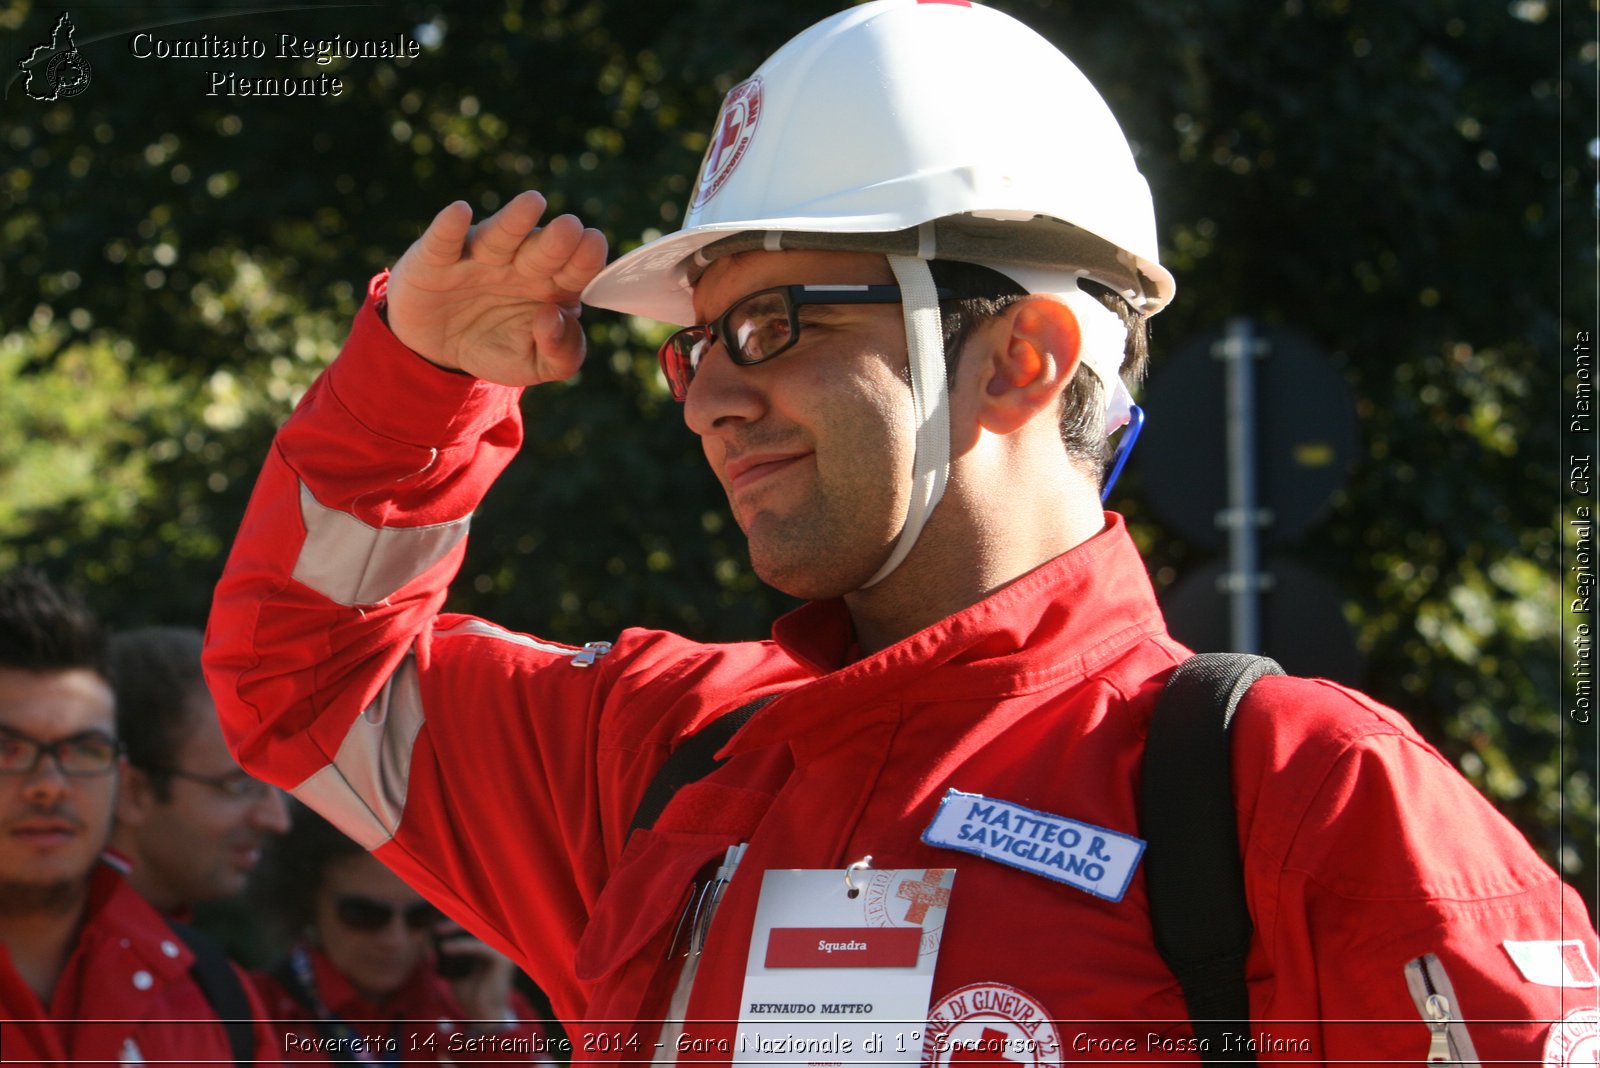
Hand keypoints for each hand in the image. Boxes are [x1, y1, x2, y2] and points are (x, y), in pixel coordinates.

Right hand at [385, 191, 608, 385]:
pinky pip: (444, 241)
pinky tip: (460, 211)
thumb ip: (561, 353)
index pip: (576, 270)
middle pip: (541, 251)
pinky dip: (450, 226)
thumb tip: (556, 316)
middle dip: (556, 240)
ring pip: (499, 237)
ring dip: (514, 221)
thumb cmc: (495, 347)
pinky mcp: (437, 259)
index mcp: (551, 286)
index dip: (585, 259)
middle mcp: (519, 264)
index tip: (594, 246)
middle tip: (570, 227)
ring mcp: (479, 258)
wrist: (438, 351)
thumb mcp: (535, 366)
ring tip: (533, 203)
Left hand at [433, 920, 519, 1029]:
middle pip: (478, 921)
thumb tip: (431, 937)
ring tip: (438, 932)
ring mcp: (503, 950)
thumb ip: (451, 952)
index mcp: (493, 943)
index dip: (457, 919)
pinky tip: (446, 948)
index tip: (437, 923)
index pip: (476, 923)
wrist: (484, 1015)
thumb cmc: (472, 993)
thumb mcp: (458, 968)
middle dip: (456, 920)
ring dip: (457, 928)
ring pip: (478, 929)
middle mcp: (501, 943)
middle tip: (436, 926)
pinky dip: (460, 946)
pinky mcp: (503, 959)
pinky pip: (478, 946)